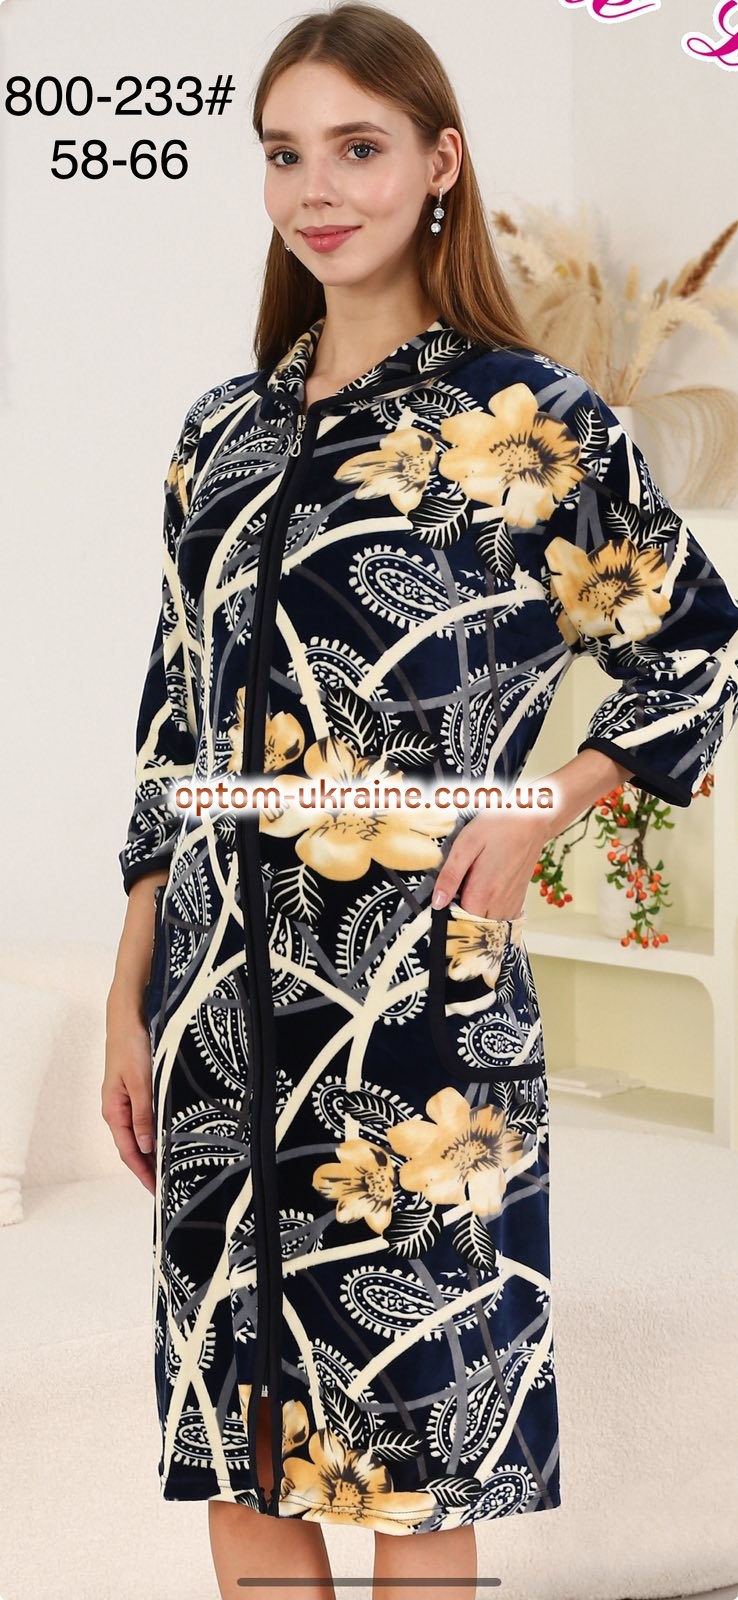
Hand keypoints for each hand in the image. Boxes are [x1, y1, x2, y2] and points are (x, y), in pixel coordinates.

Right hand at [102, 987, 156, 1195]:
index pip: (128, 1152)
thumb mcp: (141, 1082)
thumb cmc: (132, 1046)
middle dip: (148, 1167)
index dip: (143, 1173)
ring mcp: (125, 1101)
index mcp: (114, 1111)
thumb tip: (145, 1147)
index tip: (158, 1191)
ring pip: (139, 1134)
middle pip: (132, 1147)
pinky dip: (154, 1133)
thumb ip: (143, 1115)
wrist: (128, 1017)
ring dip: (153, 1151)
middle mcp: (117, 1110)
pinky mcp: (135, 1091)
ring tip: (171, 1168)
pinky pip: (143, 1120)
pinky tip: (168, 1137)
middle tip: (169, 1185)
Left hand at [431, 811, 546, 919]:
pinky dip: (491, 917)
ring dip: (476, 921)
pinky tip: (483, 901)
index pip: (460, 924)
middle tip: (451, 904)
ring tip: (466, 901)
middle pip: (475, 929)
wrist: (532, 820)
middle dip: (461, 922)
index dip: (446, 921)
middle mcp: (500, 903)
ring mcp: (512, 903)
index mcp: (484, 892)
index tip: (439, 912)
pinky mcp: (519, 899)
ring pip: (490, 927)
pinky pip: (503, 920)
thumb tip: (438, 902)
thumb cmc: (499, 826)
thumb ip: (450, 876)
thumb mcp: (466, 844)